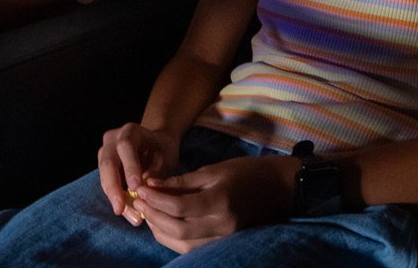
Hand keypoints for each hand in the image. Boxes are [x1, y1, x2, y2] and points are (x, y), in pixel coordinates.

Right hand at [97, 123, 179, 222]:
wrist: (156, 144)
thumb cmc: (163, 149)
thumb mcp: (166, 157)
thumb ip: (156, 170)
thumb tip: (143, 188)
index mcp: (130, 132)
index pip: (125, 147)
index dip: (129, 167)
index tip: (136, 188)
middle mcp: (112, 140)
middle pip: (107, 163)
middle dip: (113, 188)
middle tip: (120, 208)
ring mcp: (106, 153)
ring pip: (104, 177)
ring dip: (116, 198)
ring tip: (132, 217)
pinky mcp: (105, 168)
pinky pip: (108, 185)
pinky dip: (118, 200)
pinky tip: (129, 214)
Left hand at [130, 153, 297, 254]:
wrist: (278, 189)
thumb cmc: (245, 172)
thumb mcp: (213, 170)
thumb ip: (181, 181)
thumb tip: (152, 185)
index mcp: (220, 202)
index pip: (179, 206)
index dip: (156, 199)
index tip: (141, 189)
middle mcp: (222, 225)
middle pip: (178, 229)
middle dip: (154, 216)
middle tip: (139, 201)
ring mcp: (224, 238)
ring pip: (183, 244)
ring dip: (160, 230)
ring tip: (147, 212)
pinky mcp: (223, 243)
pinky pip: (192, 247)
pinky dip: (173, 238)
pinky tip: (163, 224)